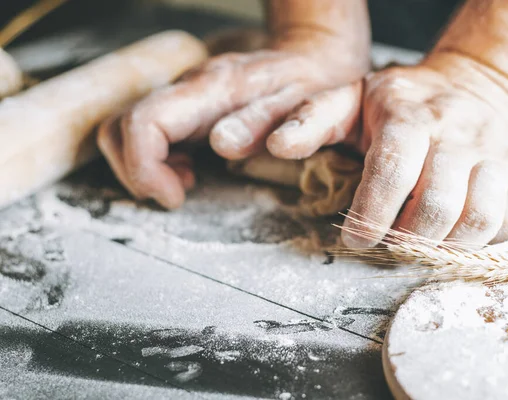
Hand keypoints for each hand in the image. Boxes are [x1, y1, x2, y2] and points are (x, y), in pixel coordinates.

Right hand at [97, 27, 369, 208]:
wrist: (312, 57)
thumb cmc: (312, 85)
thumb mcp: (302, 107)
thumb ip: (263, 122)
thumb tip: (221, 145)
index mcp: (212, 89)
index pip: (143, 122)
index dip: (144, 167)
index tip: (175, 197)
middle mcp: (187, 88)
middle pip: (119, 126)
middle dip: (135, 172)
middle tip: (174, 195)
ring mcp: (182, 95)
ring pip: (124, 129)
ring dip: (142, 167)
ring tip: (183, 183)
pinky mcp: (184, 106)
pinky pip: (145, 133)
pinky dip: (154, 160)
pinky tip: (188, 171)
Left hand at [267, 55, 507, 245]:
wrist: (486, 82)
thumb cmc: (408, 101)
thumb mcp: (354, 98)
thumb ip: (312, 119)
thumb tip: (275, 146)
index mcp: (411, 115)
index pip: (392, 171)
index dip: (371, 214)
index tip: (355, 240)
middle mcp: (460, 134)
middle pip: (435, 206)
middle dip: (406, 238)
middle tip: (390, 241)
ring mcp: (499, 156)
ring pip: (477, 220)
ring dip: (442, 245)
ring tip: (420, 240)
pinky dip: (483, 241)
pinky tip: (458, 233)